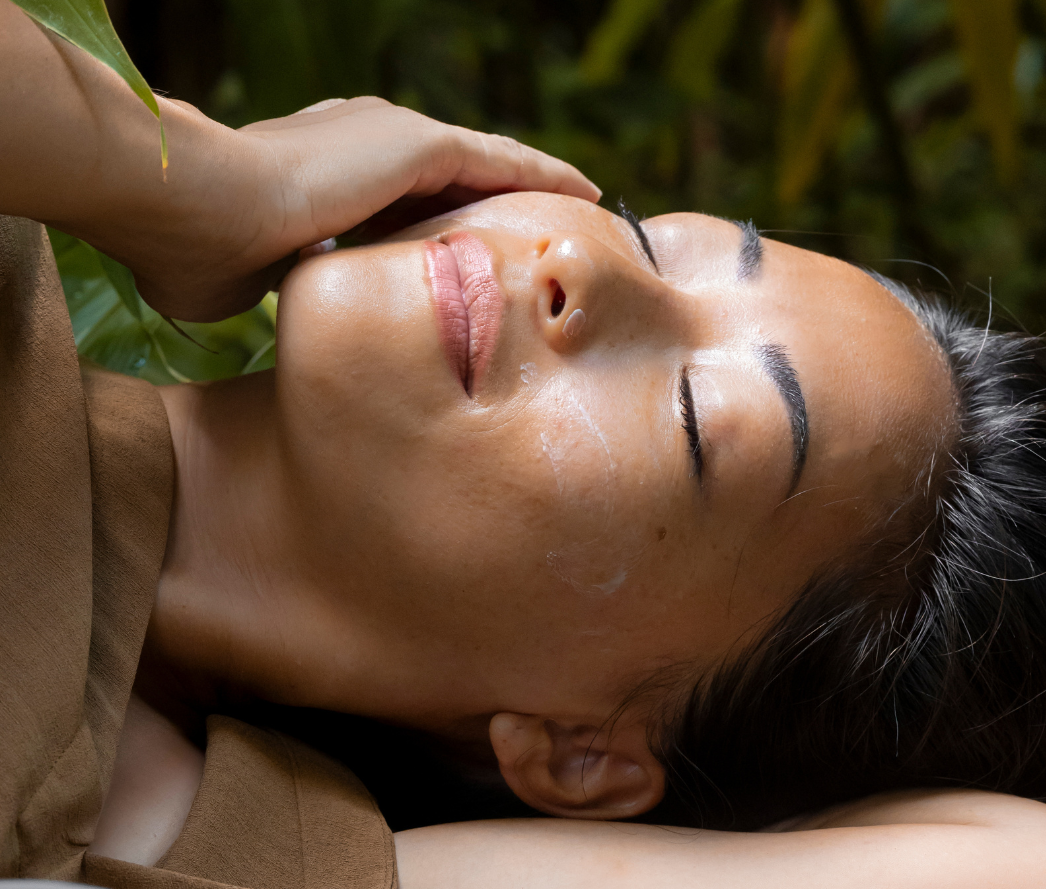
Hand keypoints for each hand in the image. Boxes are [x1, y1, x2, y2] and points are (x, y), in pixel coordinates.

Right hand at [0, 2, 599, 321]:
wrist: (193, 209)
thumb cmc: (199, 253)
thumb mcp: (250, 278)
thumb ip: (283, 288)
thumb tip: (292, 328)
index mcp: (322, 173)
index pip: (394, 202)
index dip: (432, 226)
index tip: (460, 255)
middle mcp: (361, 142)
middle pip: (447, 182)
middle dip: (489, 207)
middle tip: (534, 238)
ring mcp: (388, 138)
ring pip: (482, 166)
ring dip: (530, 189)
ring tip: (578, 209)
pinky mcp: (413, 144)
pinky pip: (500, 162)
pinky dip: (542, 175)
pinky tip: (586, 194)